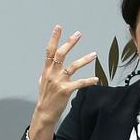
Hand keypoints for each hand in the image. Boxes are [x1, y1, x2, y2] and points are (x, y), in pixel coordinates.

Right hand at [29, 25, 97, 139]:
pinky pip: (80, 83)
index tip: (59, 27)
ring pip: (73, 66)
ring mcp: (59, 81)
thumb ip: (46, 73)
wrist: (44, 112)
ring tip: (94, 54)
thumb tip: (48, 67)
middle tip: (78, 34)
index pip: (49, 51)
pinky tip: (96, 79)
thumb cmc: (45, 98)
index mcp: (47, 70)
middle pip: (61, 54)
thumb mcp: (43, 82)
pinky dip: (89, 81)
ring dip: (84, 59)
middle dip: (69, 42)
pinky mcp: (66, 90)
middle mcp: (52, 73)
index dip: (54, 38)